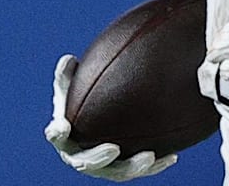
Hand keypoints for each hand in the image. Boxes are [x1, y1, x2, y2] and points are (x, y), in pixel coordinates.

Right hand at [45, 54, 177, 181]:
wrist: (95, 122)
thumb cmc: (80, 101)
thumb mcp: (71, 86)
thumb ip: (68, 74)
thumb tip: (69, 58)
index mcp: (63, 136)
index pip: (56, 135)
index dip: (58, 132)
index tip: (64, 126)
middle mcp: (79, 155)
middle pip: (85, 162)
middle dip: (98, 158)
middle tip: (114, 148)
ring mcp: (101, 166)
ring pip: (116, 172)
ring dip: (131, 167)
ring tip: (149, 156)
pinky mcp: (122, 168)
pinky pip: (138, 170)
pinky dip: (154, 166)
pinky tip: (172, 157)